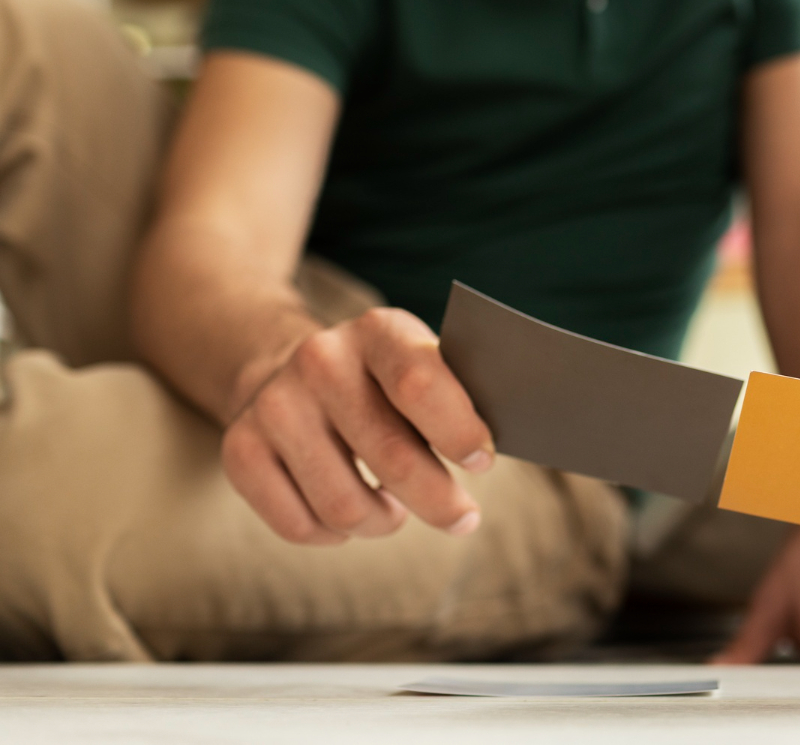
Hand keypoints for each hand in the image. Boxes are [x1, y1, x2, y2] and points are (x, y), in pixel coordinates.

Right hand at [221, 307, 494, 544]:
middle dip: (438, 501)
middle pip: (392, 458)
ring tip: (394, 510)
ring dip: (383, 522)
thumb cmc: (386, 382)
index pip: (420, 384)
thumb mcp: (424, 365)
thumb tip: (491, 456)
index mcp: (379, 332)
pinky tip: (350, 514)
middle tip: (462, 518)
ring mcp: (274, 405)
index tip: (483, 462)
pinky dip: (335, 535)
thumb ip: (460, 399)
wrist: (290, 369)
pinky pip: (300, 525)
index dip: (458, 432)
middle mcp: (320, 361)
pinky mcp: (240, 449)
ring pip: (345, 506)